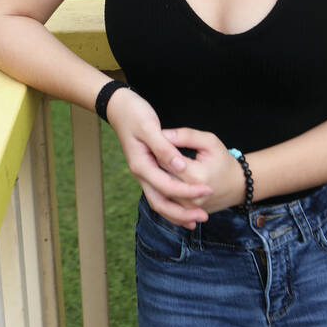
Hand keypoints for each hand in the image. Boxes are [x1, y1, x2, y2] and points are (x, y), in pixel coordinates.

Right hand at [107, 90, 211, 228]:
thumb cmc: (134, 113)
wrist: (118, 107)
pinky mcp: (147, 169)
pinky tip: (183, 206)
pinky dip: (171, 202)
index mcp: (141, 164)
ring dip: (177, 213)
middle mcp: (140, 172)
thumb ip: (164, 148)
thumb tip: (180, 167)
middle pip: (160, 202)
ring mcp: (143, 172)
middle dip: (182, 213)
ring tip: (196, 220)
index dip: (188, 191)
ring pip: (158, 201)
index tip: (207, 190)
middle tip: (204, 217)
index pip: (167, 186)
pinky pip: (159, 192)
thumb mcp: (149, 126)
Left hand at [162, 128, 245, 212]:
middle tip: (151, 150)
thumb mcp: (209, 141)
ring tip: (155, 162)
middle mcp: (190, 195)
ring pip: (159, 190)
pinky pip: (165, 200)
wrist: (236, 185)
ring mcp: (187, 207)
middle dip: (154, 162)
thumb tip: (163, 133)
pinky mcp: (185, 213)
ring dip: (155, 176)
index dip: (157, 149)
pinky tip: (161, 176)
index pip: (165, 160)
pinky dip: (160, 187)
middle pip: (159, 176)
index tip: (155, 139)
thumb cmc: (222, 160)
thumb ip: (186, 136)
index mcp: (195, 175)